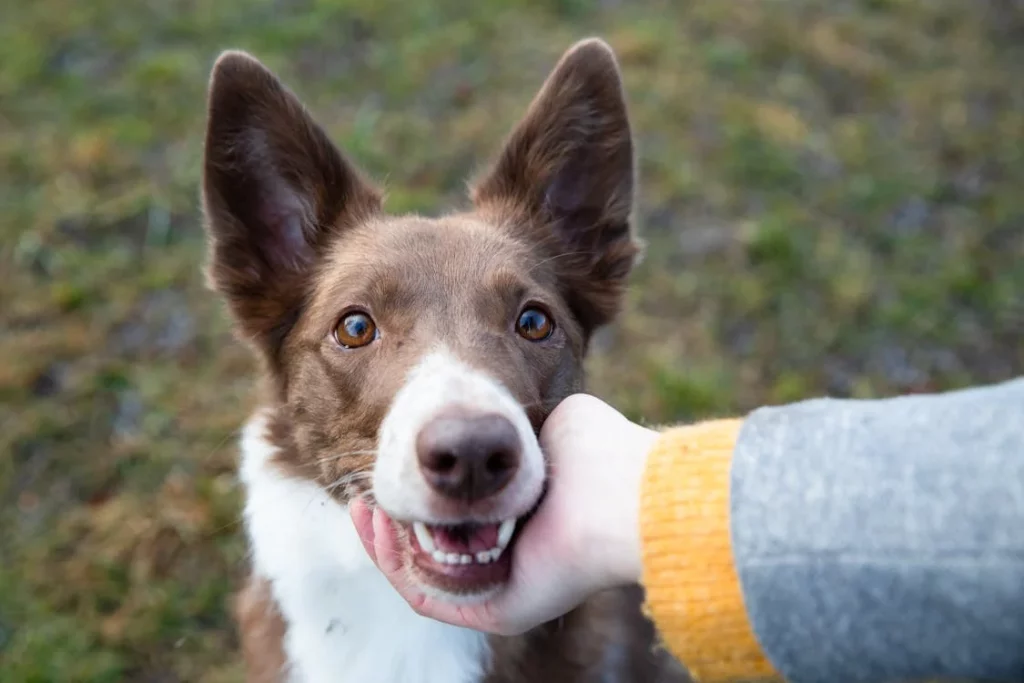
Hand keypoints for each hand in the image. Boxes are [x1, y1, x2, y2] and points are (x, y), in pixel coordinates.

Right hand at [351, 393, 658, 634]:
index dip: (421, 491)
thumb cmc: (596, 450)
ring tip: (368, 505)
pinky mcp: (494, 610)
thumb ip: (515, 416)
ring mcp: (501, 588)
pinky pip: (427, 595)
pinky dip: (395, 564)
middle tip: (369, 492)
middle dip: (394, 520)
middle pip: (433, 548)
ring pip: (422, 574)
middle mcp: (511, 557)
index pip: (458, 515)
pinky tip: (381, 523)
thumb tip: (491, 412)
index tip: (397, 461)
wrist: (621, 493)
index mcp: (523, 519)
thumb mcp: (549, 418)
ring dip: (386, 541)